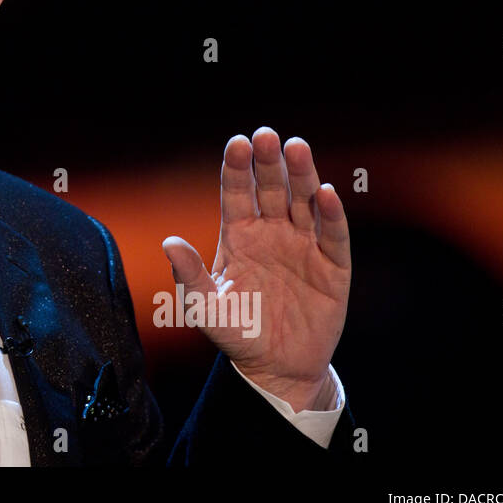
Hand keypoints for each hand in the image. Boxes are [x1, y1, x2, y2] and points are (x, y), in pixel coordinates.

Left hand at [162, 127, 350, 411]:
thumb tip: (169, 242)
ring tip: (297, 149)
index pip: (238, 193)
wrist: (275, 367)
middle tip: (267, 135)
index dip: (238, 168)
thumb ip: (189, 275)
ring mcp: (303, 246)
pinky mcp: (332, 267)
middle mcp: (272, 232)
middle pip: (272, 189)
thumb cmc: (237, 332)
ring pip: (304, 202)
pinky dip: (331, 215)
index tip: (237, 143)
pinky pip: (332, 236)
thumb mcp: (205, 308)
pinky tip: (326, 194)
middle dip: (269, 162)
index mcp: (240, 235)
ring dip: (302, 176)